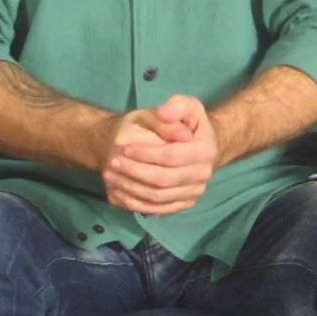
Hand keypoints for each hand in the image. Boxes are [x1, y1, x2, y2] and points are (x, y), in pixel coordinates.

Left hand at [99, 96, 215, 213]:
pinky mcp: (184, 204)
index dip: (145, 154)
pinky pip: (156, 209)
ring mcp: (194, 192)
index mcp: (206, 151)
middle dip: (134, 172)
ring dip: (130, 188)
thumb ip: (176, 105)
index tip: (123, 149)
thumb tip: (163, 112)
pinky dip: (135, 203)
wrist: (199, 147)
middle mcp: (203, 175)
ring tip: (110, 176)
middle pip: (162, 180)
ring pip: (157, 197)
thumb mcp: (188, 106)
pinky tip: (118, 192)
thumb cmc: (188, 124)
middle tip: (112, 163)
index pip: (171, 156)